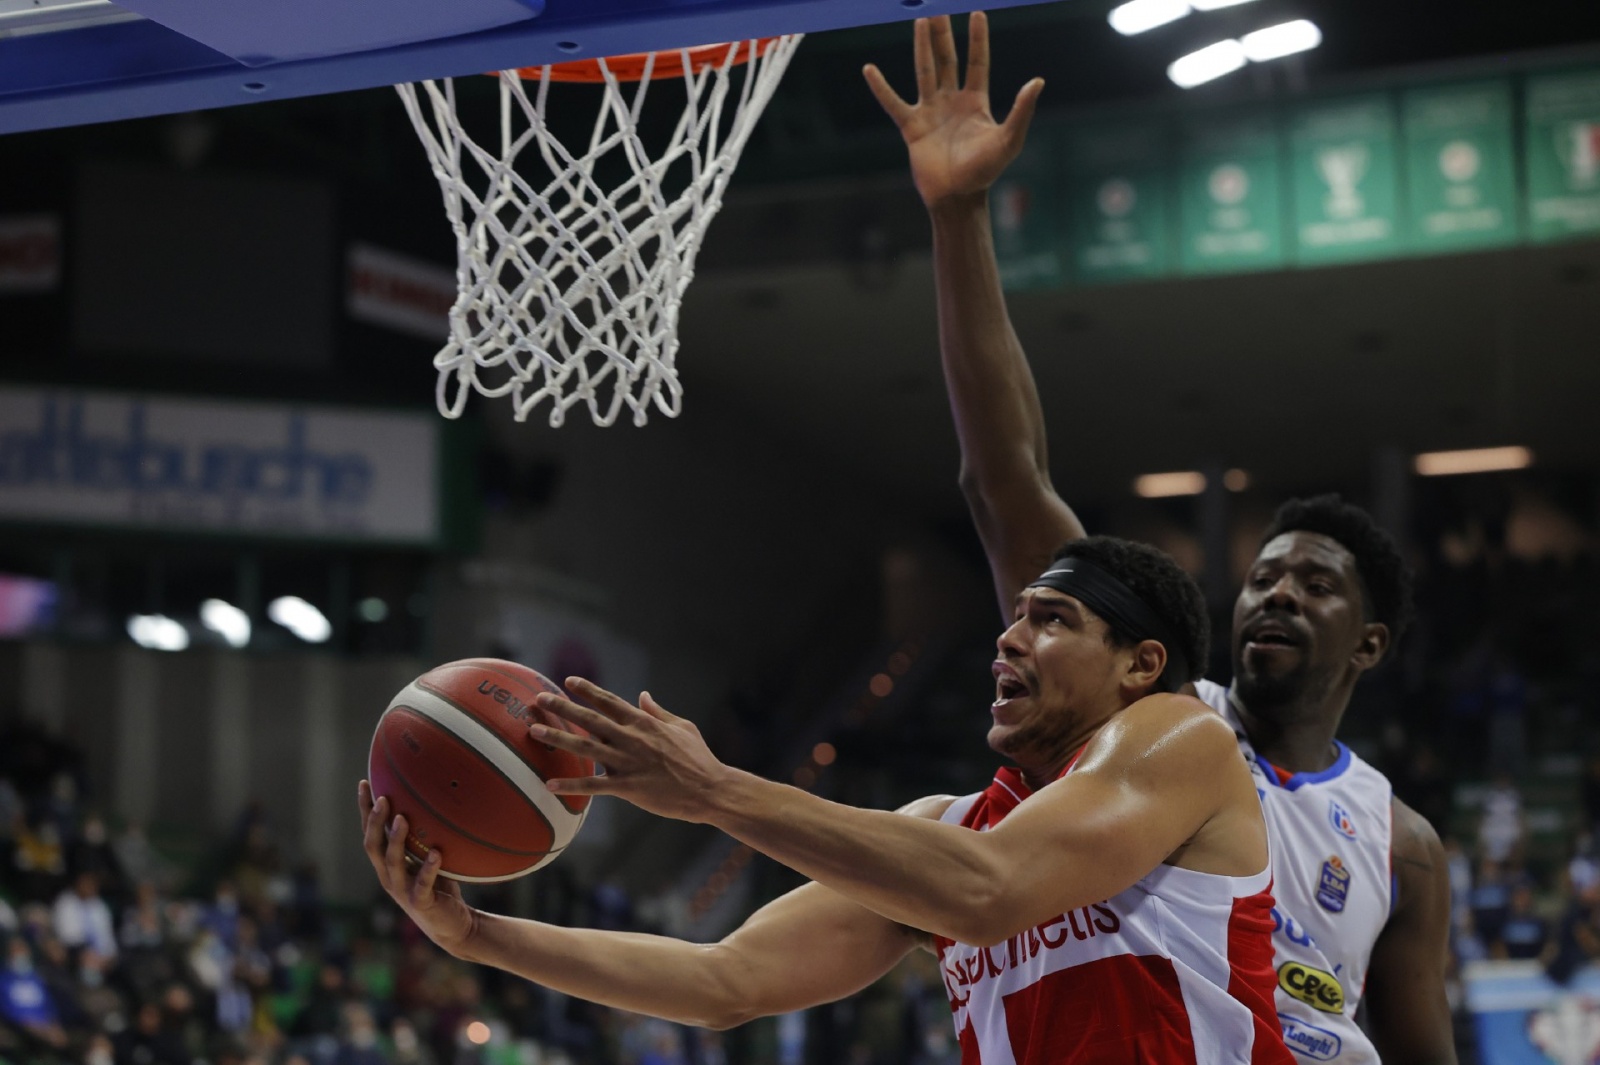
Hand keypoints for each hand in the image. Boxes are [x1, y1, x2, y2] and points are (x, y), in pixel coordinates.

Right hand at [358, 780, 476, 955]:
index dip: (364, 810)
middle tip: (383, 798)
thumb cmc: (438, 886)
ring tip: (402, 819)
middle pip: (373, 847)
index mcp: (387, 864)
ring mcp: (403, 891)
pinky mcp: (422, 903)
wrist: (451, 925)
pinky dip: (429, 869)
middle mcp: (389, 877)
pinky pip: (423, 884)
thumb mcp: (427, 857)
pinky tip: (437, 853)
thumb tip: (432, 800)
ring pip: (393, 864)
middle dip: (375, 822)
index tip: (364, 784)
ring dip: (396, 841)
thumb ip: (423, 836)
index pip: (370, 833)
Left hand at [532, 679, 734, 823]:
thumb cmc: (699, 758)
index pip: (609, 701)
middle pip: (590, 719)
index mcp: (644, 723)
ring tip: (535, 731)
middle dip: (562, 708)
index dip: (588, 690)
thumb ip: (658, 712)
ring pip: (585, 748)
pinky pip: (593, 786)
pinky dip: (571, 785)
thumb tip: (643, 695)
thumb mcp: (682, 727)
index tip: (568, 681)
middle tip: (539, 700)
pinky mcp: (627, 787)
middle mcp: (631, 739)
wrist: (709, 790)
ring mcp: (628, 763)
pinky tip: (550, 784)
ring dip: (558, 739)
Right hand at [863, 13, 1043, 209]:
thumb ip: (1021, 110)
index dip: (977, 39)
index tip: (976, 13)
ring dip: (922, 46)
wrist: (957, 196)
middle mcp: (951, 101)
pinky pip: (893, 102)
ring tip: (920, 21)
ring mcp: (930, 112)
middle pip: (948, 59)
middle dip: (944, 34)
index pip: (978, 62)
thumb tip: (1037, 82)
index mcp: (975, 102)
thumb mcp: (1009, 139)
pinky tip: (869, 69)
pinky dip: (881, 87)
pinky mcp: (911, 126)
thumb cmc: (985, 171)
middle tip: (939, 8)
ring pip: (925, 71)